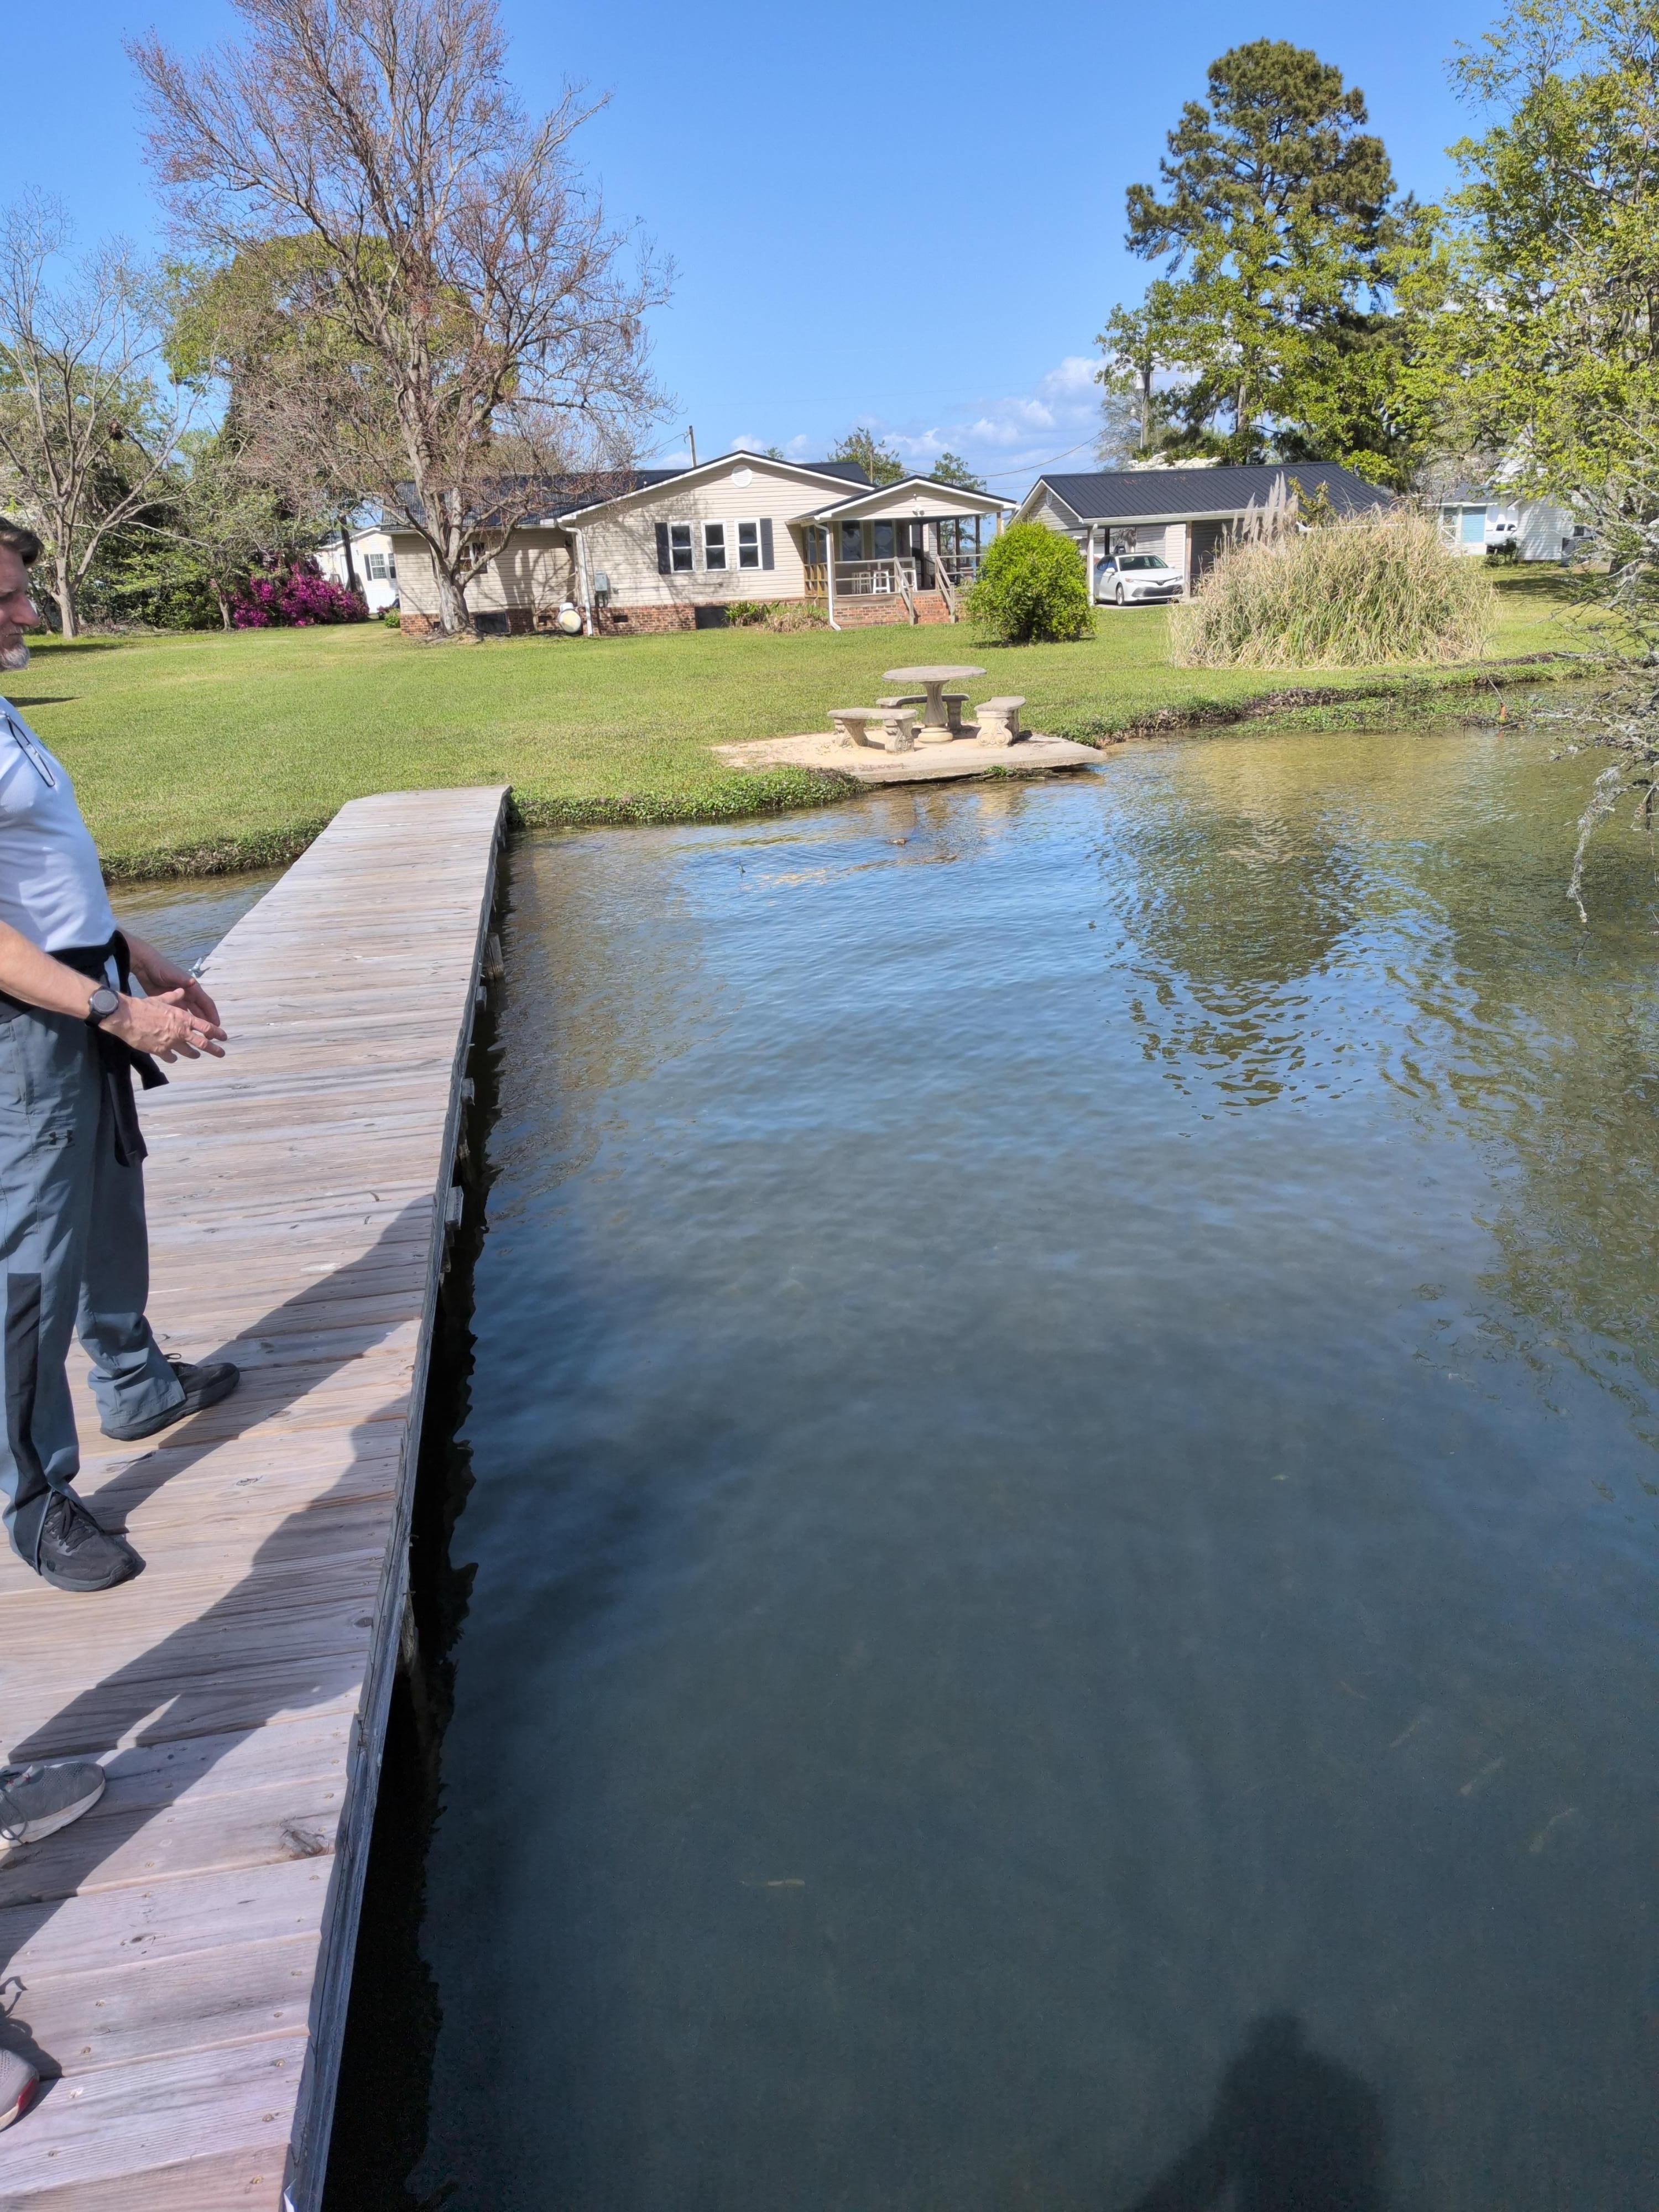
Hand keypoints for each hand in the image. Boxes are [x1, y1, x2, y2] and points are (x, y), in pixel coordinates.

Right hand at [101, 988, 226, 1061]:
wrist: (127, 1017)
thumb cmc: (144, 1006)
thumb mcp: (161, 999)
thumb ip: (174, 997)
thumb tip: (182, 991)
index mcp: (183, 1018)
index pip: (206, 1027)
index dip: (217, 1033)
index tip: (223, 1037)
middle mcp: (180, 1032)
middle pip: (203, 1043)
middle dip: (214, 1049)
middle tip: (221, 1053)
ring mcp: (171, 1043)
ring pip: (188, 1052)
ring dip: (193, 1054)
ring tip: (196, 1055)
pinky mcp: (160, 1051)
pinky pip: (171, 1057)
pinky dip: (173, 1058)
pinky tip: (173, 1058)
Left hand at [121, 932, 221, 1028]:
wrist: (145, 966)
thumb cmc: (161, 968)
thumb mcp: (173, 975)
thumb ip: (182, 980)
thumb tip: (193, 982)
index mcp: (192, 988)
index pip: (206, 1003)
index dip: (212, 1014)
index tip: (217, 1026)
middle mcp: (188, 995)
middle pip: (200, 1011)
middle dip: (206, 1023)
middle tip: (209, 1037)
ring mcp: (179, 999)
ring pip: (191, 1014)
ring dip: (195, 1024)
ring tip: (198, 1037)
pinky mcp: (170, 1002)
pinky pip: (179, 1014)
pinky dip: (183, 1022)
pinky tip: (182, 1031)